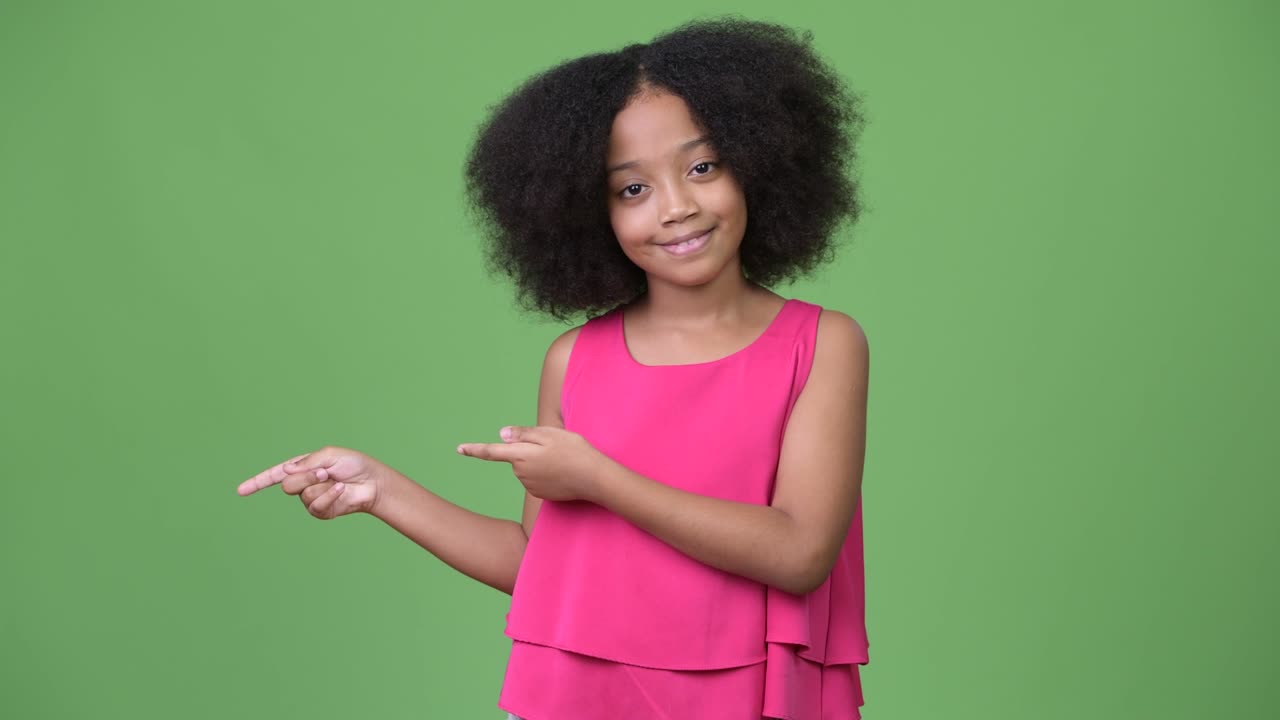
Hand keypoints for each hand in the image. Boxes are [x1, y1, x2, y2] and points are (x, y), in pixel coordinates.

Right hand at [237, 446, 386, 519]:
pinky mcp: (321, 511)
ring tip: (335, 481)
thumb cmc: (353, 465)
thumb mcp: (329, 455)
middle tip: (325, 473)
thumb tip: (284, 471)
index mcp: (302, 467)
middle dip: (307, 478)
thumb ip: (307, 463)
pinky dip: (329, 496)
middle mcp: (303, 484)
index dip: (257, 483)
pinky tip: (341, 490)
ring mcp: (311, 499)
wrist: (372, 482)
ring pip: (303, 495)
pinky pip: (316, 506)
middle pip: (288, 485)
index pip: (274, 475)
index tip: (240, 491)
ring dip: (321, 486)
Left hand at [457, 426, 608, 501]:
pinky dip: (545, 474)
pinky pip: (536, 480)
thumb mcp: (548, 434)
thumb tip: (501, 435)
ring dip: (538, 462)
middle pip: (515, 457)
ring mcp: (530, 486)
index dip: (474, 449)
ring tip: (561, 459)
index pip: (491, 452)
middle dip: (527, 450)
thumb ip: (523, 434)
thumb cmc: (573, 451)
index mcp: (520, 455)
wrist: (593, 478)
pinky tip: (562, 472)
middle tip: (553, 446)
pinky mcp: (541, 494)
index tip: (459, 449)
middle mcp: (521, 473)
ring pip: (526, 468)